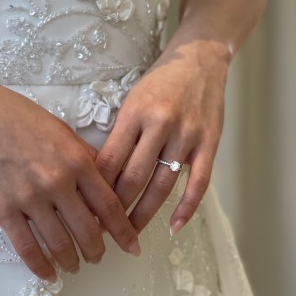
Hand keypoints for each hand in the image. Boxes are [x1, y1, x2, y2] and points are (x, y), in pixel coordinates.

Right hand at [0, 75, 141, 281]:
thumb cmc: (18, 116)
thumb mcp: (62, 130)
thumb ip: (86, 157)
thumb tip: (106, 181)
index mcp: (77, 160)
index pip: (109, 205)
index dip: (123, 231)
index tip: (131, 245)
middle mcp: (57, 182)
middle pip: (88, 231)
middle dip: (97, 251)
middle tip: (98, 258)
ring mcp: (29, 198)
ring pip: (59, 244)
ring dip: (71, 261)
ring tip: (74, 266)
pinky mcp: (3, 209)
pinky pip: (26, 247)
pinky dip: (40, 266)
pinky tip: (48, 274)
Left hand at [95, 40, 230, 234]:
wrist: (200, 60)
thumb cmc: (160, 82)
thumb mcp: (131, 101)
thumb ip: (120, 135)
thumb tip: (99, 176)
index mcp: (134, 114)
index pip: (109, 160)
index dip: (96, 189)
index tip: (85, 210)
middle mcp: (160, 125)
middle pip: (133, 177)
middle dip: (115, 209)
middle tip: (103, 230)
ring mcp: (187, 136)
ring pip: (162, 185)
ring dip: (144, 214)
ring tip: (130, 235)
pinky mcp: (209, 144)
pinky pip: (198, 184)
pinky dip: (186, 209)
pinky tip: (173, 227)